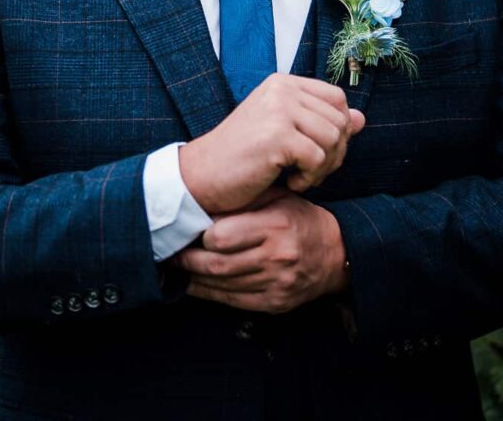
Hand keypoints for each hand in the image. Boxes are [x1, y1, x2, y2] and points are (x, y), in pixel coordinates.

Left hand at [176, 188, 348, 314]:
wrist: (336, 254)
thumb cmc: (299, 219)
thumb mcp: (277, 198)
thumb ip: (244, 200)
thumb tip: (202, 204)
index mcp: (275, 226)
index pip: (221, 237)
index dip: (198, 234)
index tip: (183, 229)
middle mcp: (275, 257)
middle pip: (216, 264)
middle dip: (185, 260)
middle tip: (166, 252)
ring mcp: (275, 284)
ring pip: (221, 285)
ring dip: (191, 277)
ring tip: (174, 266)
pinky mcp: (274, 303)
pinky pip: (232, 301)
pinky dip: (207, 294)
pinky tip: (192, 284)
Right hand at [178, 73, 364, 213]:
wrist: (202, 176)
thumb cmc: (243, 159)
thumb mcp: (286, 136)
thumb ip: (321, 124)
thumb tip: (362, 118)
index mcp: (282, 83)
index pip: (337, 98)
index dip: (338, 130)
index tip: (316, 152)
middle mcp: (281, 89)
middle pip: (340, 120)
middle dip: (333, 154)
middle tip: (308, 171)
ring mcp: (278, 109)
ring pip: (334, 139)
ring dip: (323, 168)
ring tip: (298, 176)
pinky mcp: (276, 135)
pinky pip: (318, 159)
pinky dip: (309, 178)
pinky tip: (289, 182)